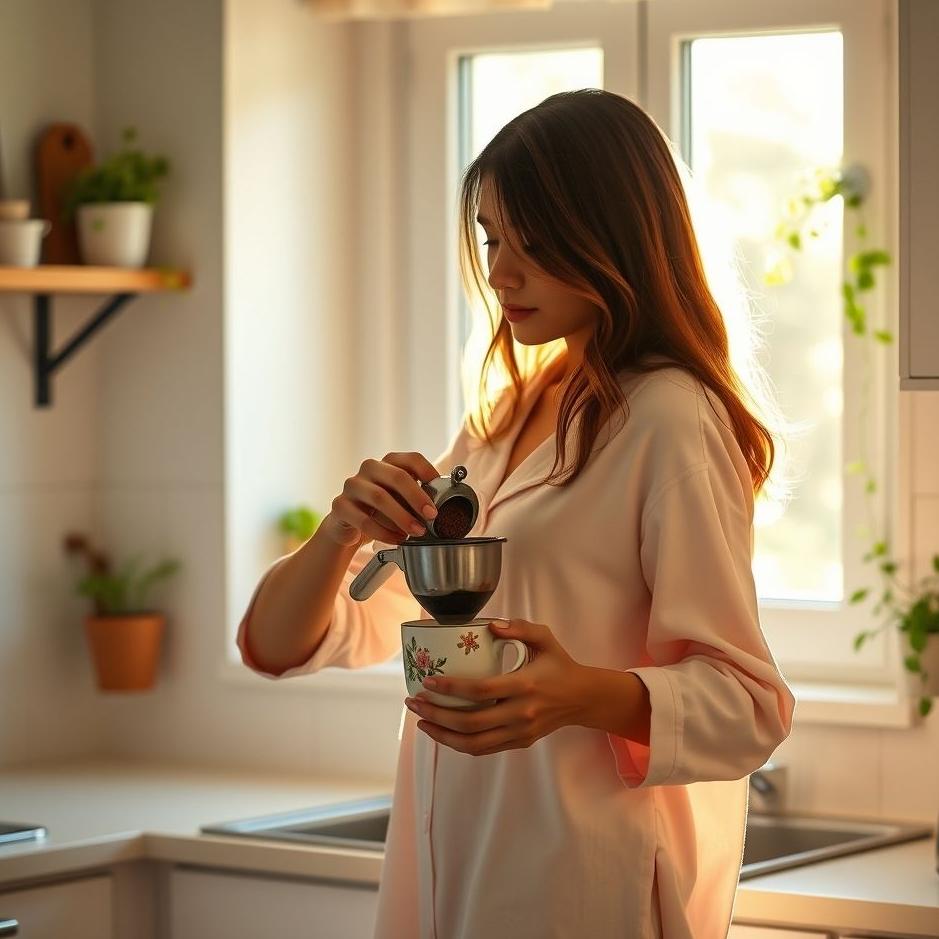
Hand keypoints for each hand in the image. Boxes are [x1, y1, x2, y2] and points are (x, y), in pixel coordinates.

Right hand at [320, 452, 439, 547]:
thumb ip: (419, 497)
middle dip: (417, 497)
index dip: (428, 471)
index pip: (411, 458)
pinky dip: (384, 532)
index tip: (440, 488)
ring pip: (379, 497)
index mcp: (389, 463)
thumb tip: (447, 505)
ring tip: (417, 531)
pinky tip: (397, 539)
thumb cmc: (382, 511)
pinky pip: (364, 520)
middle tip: (432, 515)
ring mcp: (352, 485)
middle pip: (396, 476)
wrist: (349, 526)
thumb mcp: (402, 500)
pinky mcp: (340, 505)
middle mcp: (369, 468)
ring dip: (402, 517)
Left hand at [404, 618, 592, 755]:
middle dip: (437, 714)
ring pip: (473, 743)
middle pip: (470, 722)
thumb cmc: (560, 665)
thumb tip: (491, 626)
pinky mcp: (518, 742)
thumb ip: (520, 628)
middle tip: (414, 702)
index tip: (428, 681)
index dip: (451, 688)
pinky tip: (442, 731)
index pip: (481, 691)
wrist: (583, 698)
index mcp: (525, 685)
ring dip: (442, 735)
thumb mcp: (545, 638)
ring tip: (421, 721)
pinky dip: (458, 743)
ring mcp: (519, 732)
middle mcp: (520, 713)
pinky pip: (482, 749)